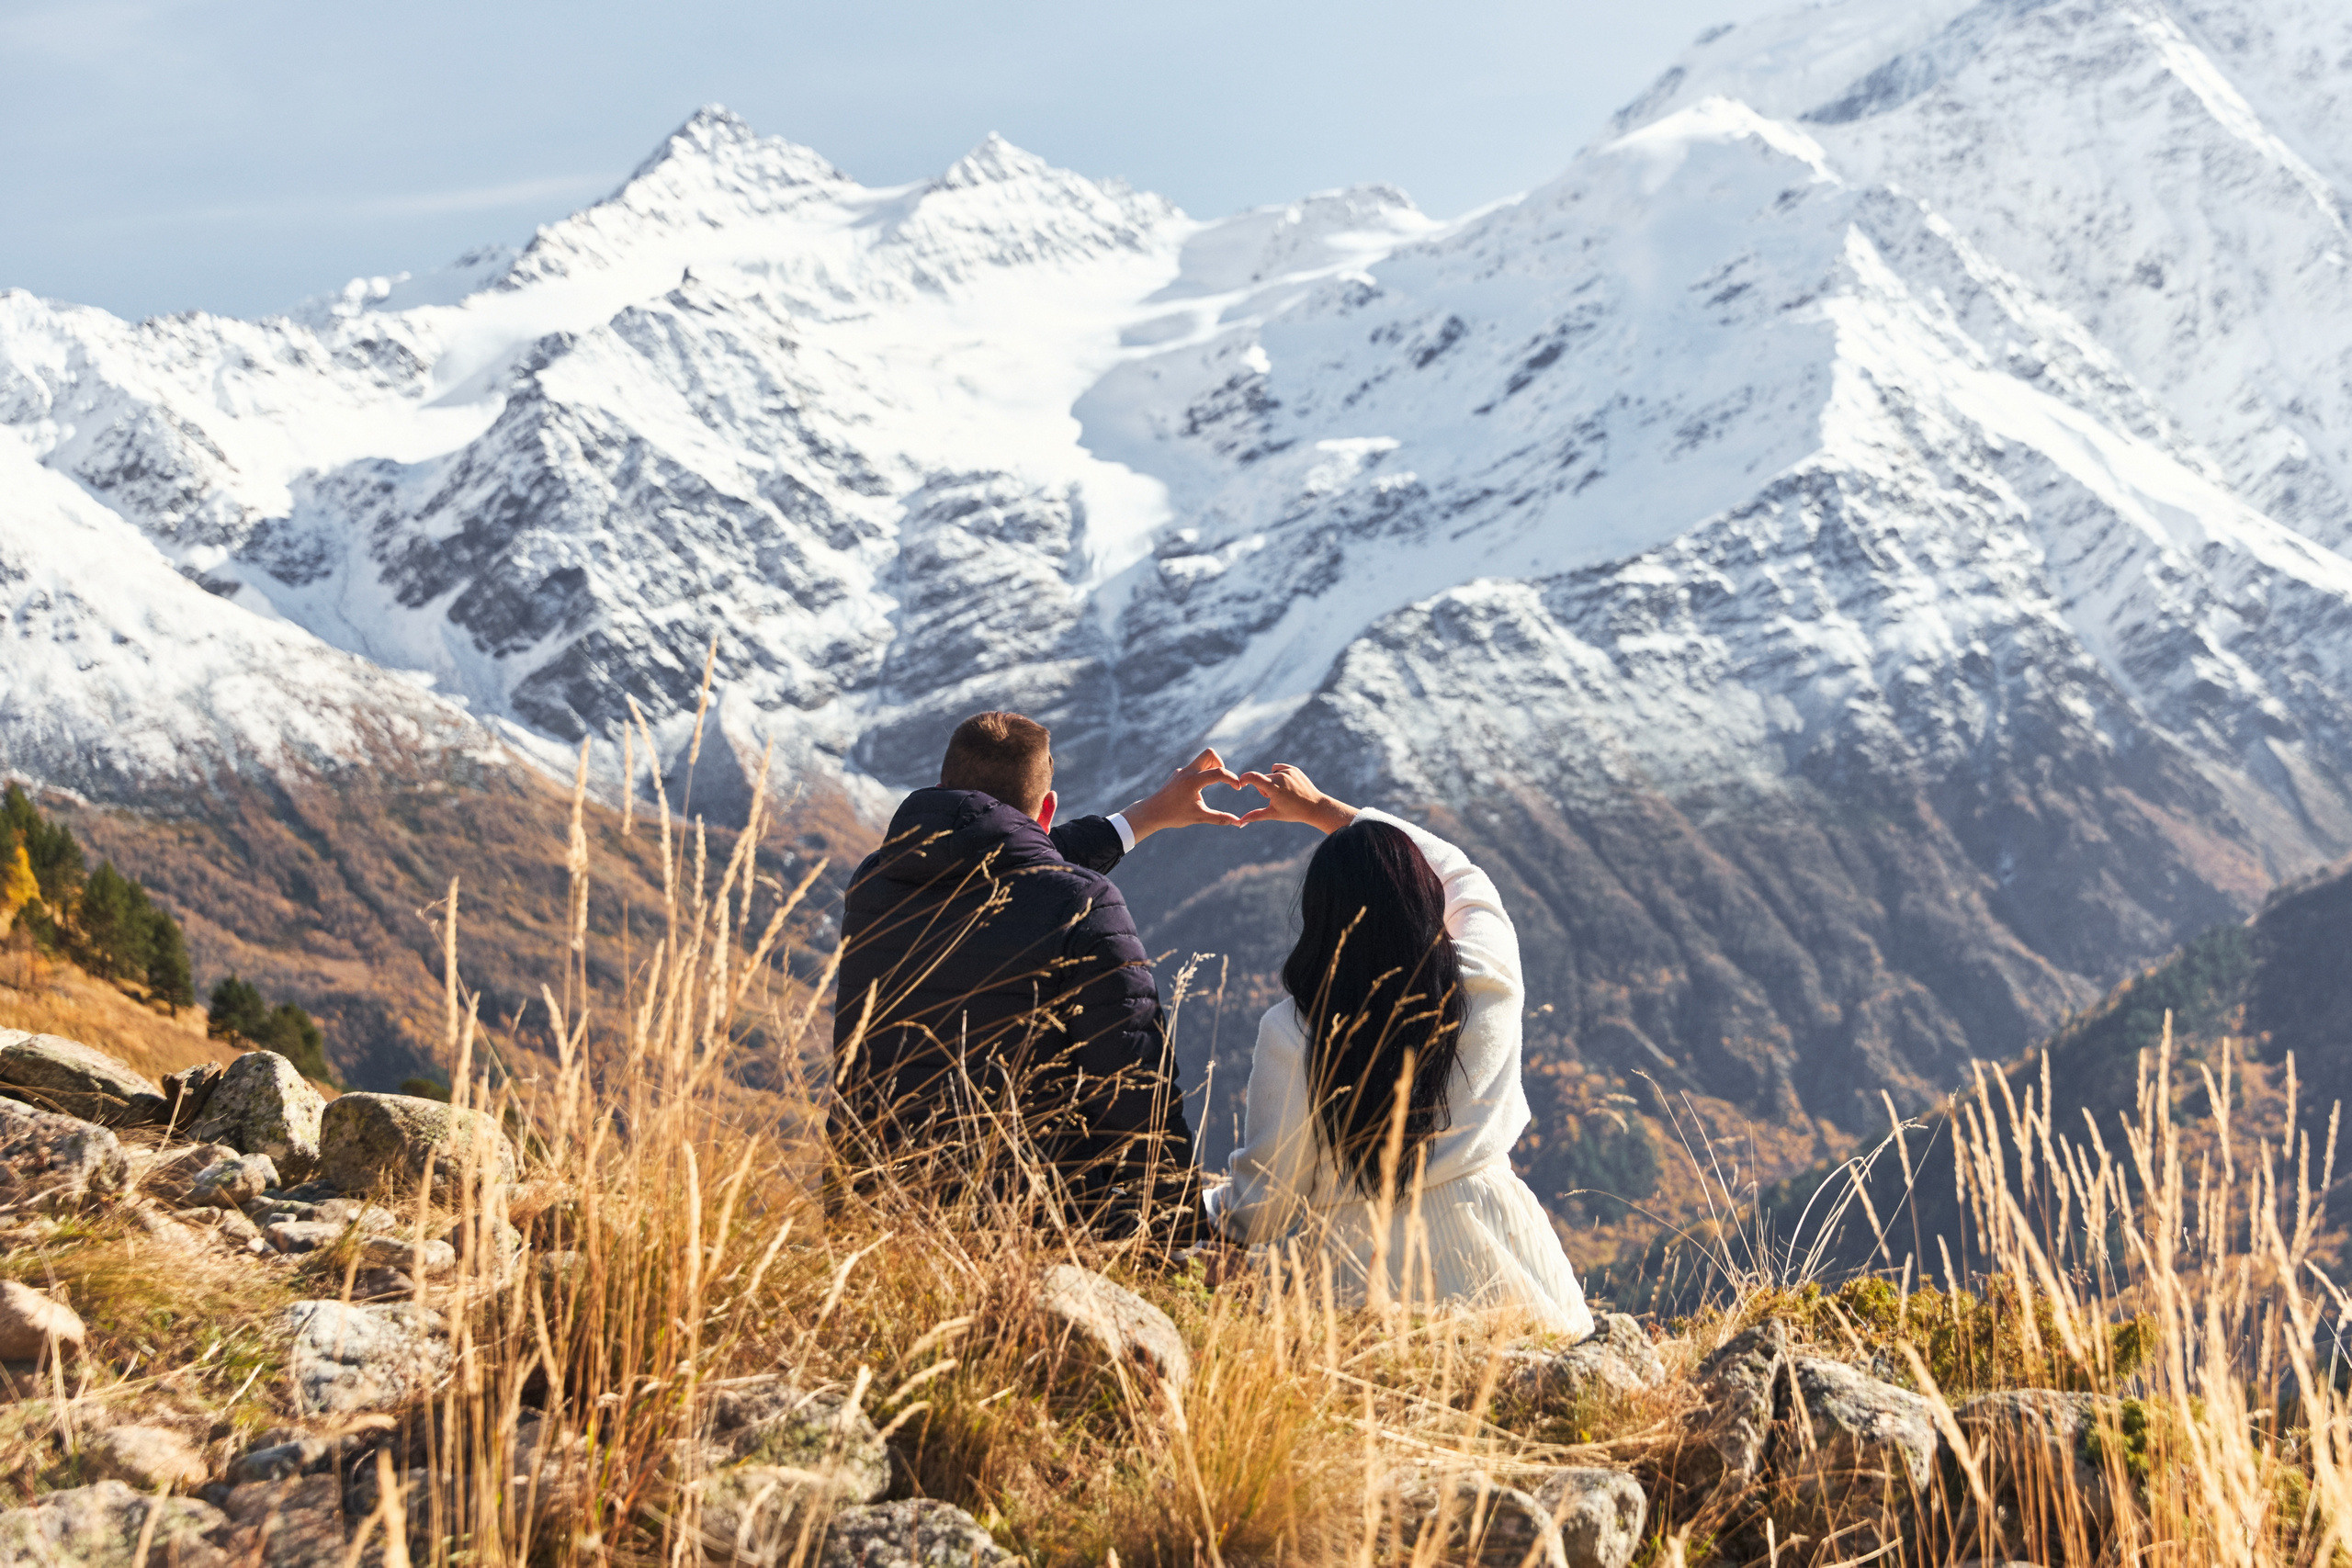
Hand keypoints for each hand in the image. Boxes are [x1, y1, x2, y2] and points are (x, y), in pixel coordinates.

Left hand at [1121, 748, 1247, 842]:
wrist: (1152, 812)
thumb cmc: (1174, 815)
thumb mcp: (1199, 817)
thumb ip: (1220, 818)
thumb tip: (1238, 822)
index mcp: (1193, 781)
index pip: (1219, 772)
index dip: (1232, 779)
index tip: (1238, 788)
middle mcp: (1188, 772)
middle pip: (1210, 753)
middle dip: (1221, 764)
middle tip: (1222, 779)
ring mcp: (1182, 771)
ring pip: (1202, 759)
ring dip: (1211, 768)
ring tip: (1212, 785)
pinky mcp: (1178, 773)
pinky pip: (1194, 767)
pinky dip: (1202, 774)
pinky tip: (1198, 790)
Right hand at [1235, 764, 1357, 834]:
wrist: (1315, 807)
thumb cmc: (1293, 812)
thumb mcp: (1273, 814)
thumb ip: (1255, 816)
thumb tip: (1240, 822)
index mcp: (1274, 788)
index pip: (1253, 777)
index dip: (1244, 779)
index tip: (1241, 784)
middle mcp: (1280, 777)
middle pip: (1262, 779)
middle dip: (1263, 788)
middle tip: (1274, 799)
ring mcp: (1288, 772)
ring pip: (1270, 774)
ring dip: (1271, 781)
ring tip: (1283, 792)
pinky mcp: (1293, 769)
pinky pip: (1278, 768)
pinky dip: (1278, 775)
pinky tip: (1286, 785)